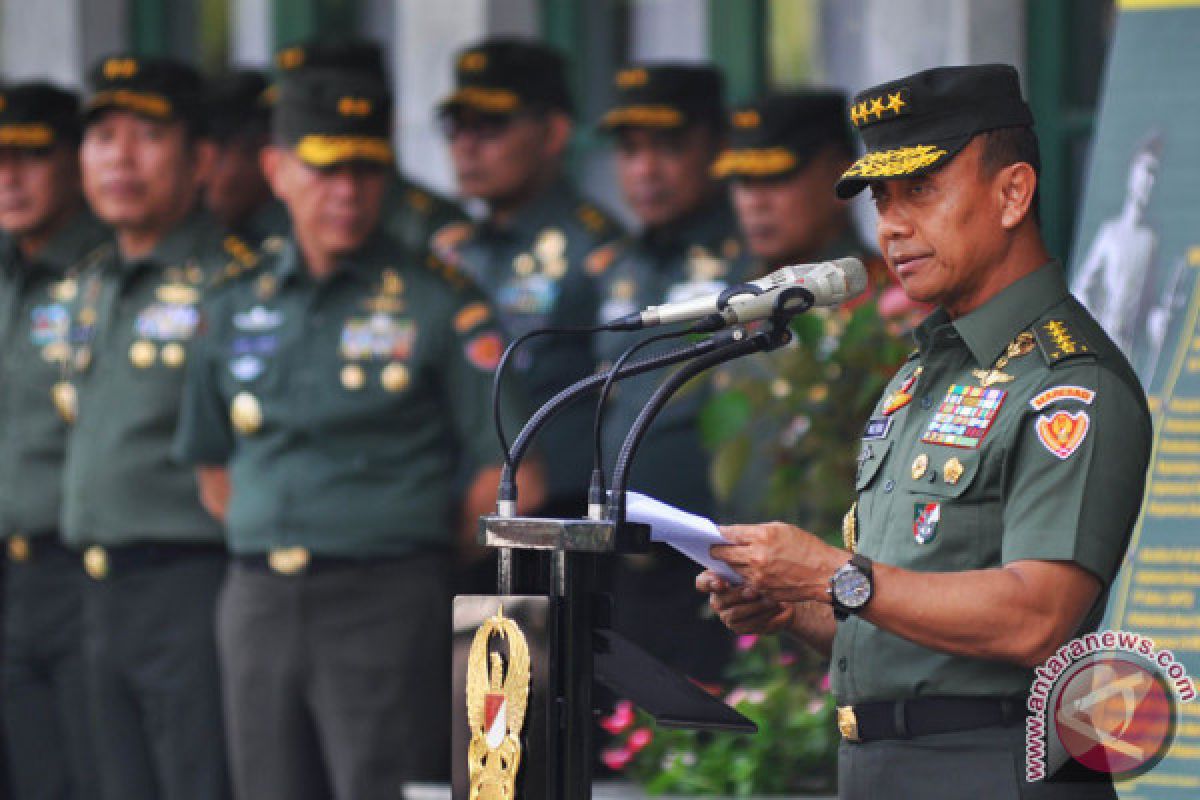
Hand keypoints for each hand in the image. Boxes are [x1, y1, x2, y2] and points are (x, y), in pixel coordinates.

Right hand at [696, 571, 793, 634]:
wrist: (779, 596)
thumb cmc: (762, 574)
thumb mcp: (754, 566)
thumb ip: (745, 564)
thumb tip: (742, 555)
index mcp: (715, 580)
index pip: (702, 582)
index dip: (709, 583)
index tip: (721, 582)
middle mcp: (717, 599)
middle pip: (720, 600)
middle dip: (739, 595)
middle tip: (754, 592)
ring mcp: (726, 615)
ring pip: (736, 613)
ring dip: (755, 606)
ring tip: (771, 600)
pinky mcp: (739, 627)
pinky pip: (749, 624)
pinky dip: (764, 615)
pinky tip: (776, 607)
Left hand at [710, 522, 844, 603]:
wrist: (825, 574)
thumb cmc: (806, 547)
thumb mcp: (782, 530)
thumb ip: (756, 532)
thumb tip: (735, 535)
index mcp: (762, 536)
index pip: (729, 534)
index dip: (719, 534)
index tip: (713, 535)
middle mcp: (757, 556)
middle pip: (724, 554)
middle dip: (717, 551)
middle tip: (713, 550)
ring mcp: (758, 576)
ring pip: (732, 569)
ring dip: (730, 565)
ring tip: (730, 560)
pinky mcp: (762, 591)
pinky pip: (744, 582)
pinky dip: (743, 577)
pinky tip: (746, 572)